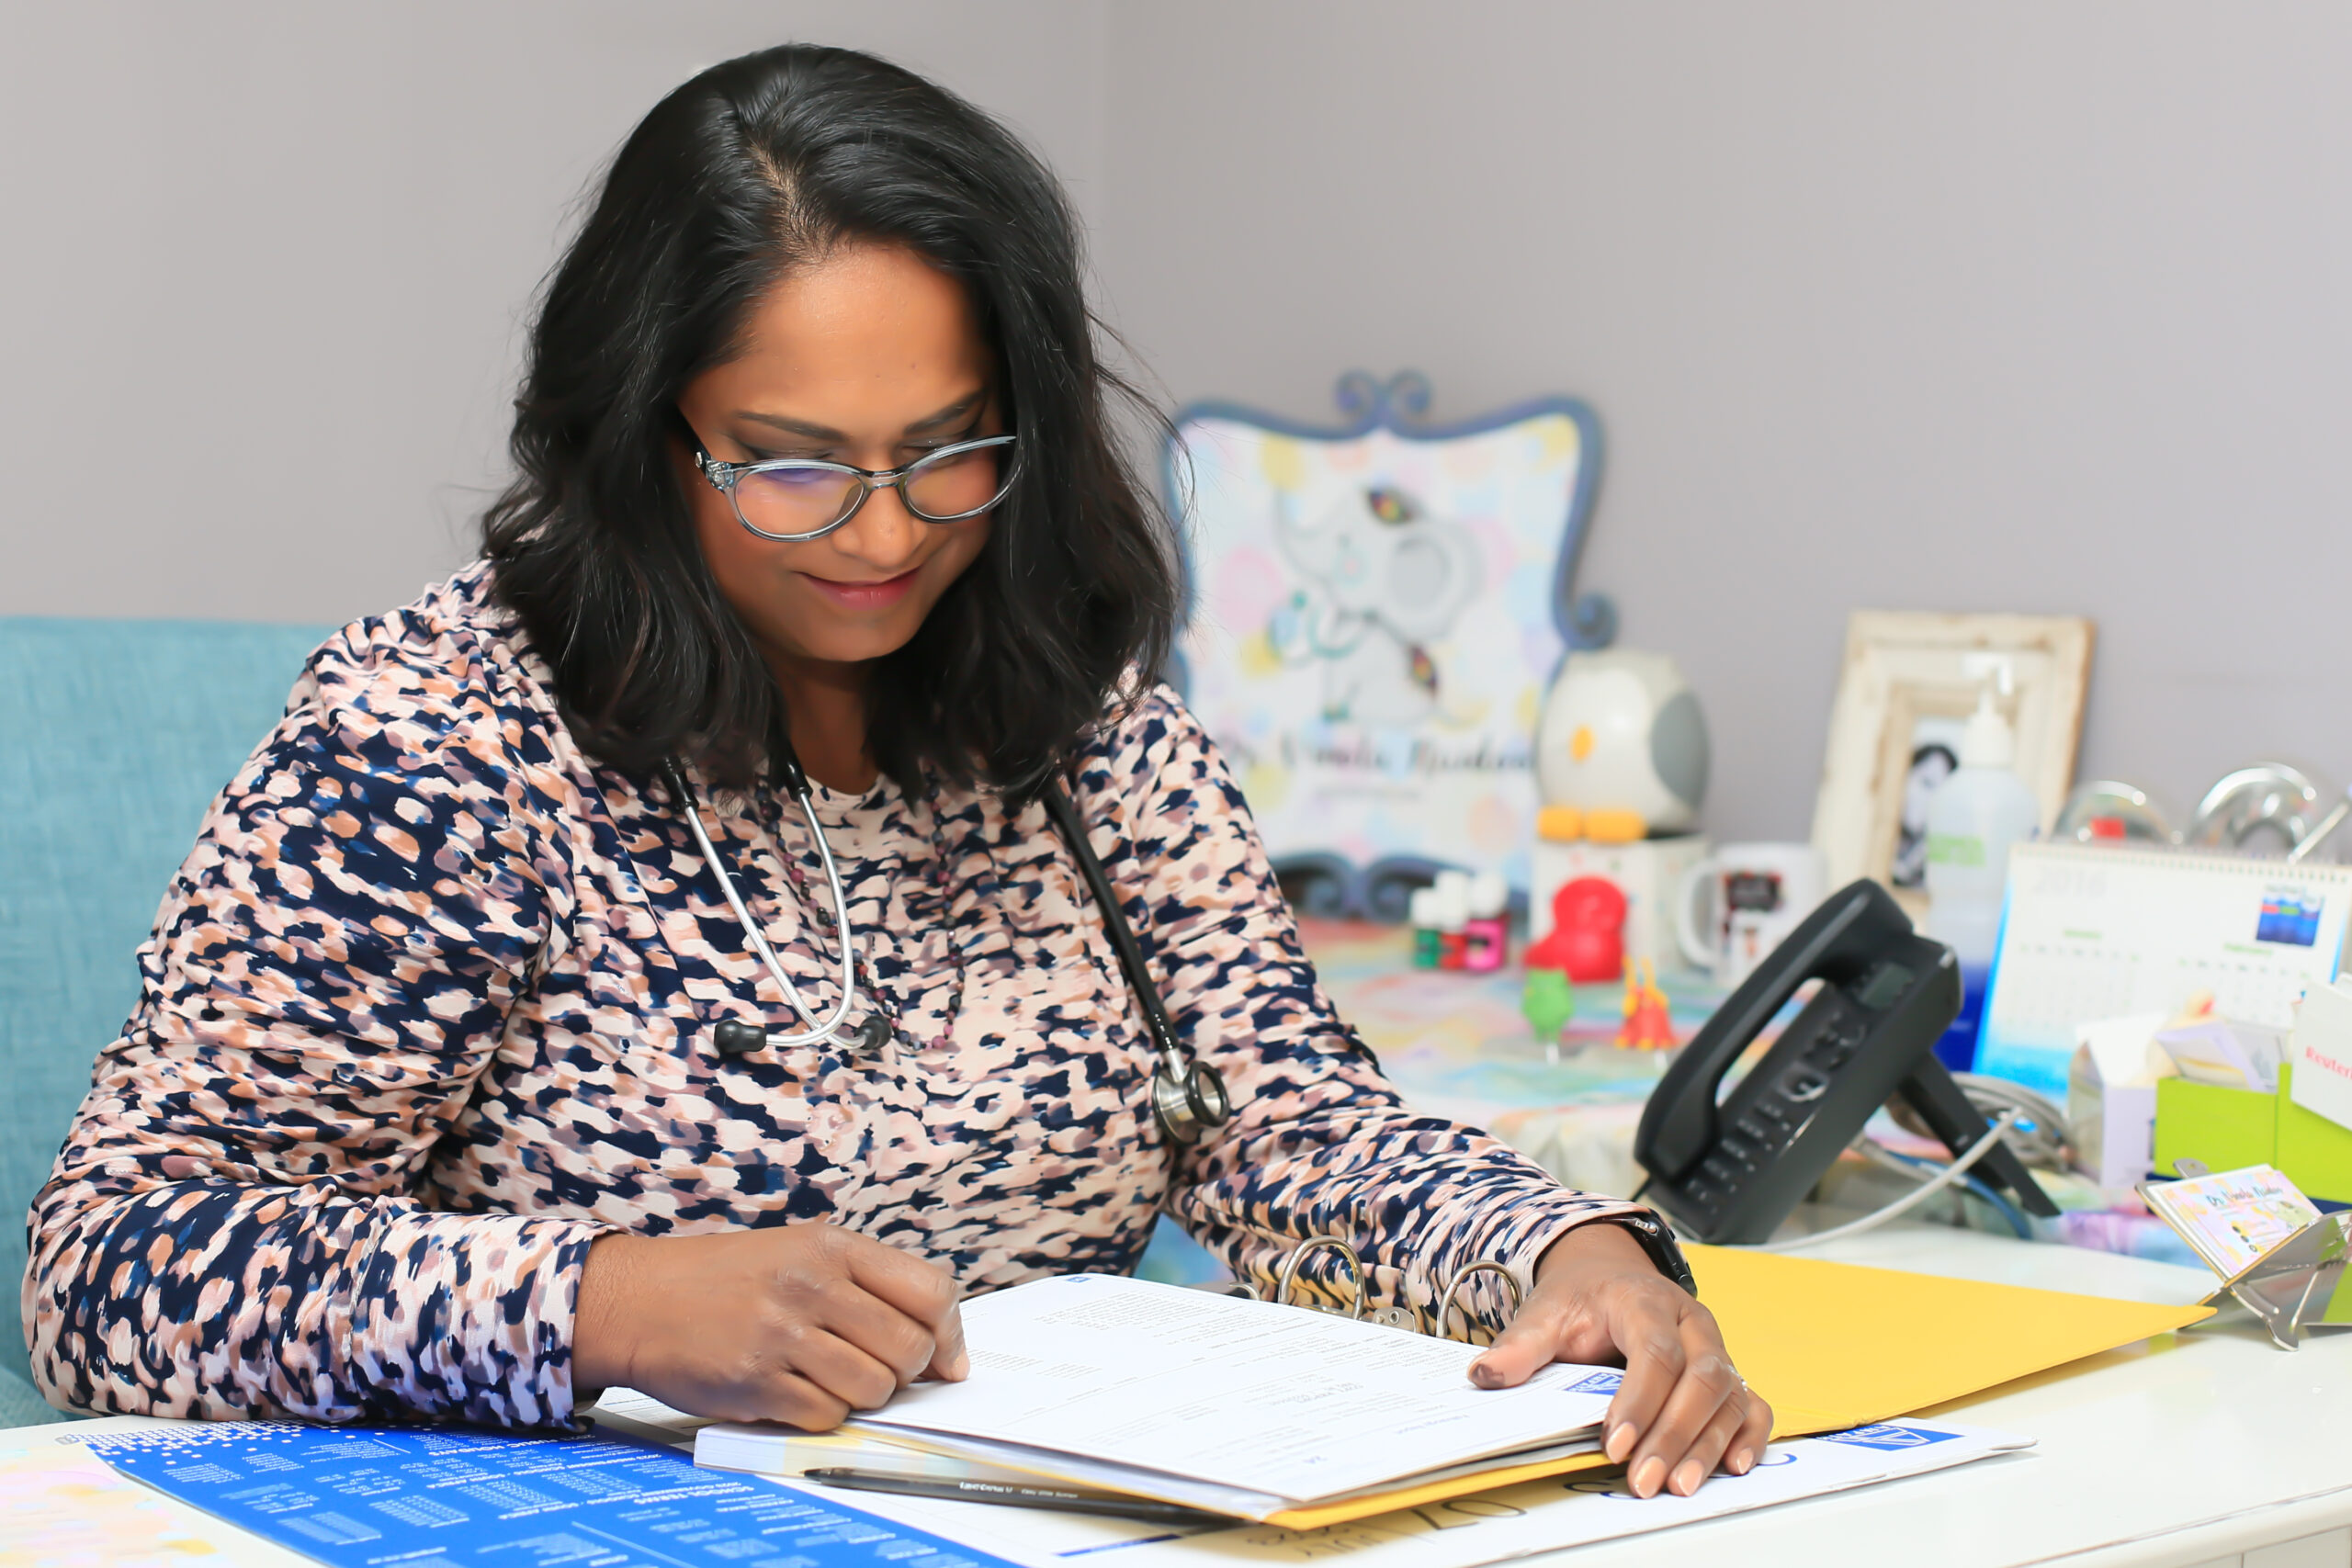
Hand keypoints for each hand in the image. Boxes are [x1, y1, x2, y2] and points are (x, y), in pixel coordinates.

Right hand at [574, 1222, 967, 1428]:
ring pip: (873, 1388)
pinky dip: (820, 1415)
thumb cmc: (726, 1280)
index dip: (950, 1334)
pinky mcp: (755, 1381)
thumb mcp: (799, 1253)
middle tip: (876, 1370)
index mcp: (832, 1248)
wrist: (638, 1300)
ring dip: (861, 1395)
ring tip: (827, 1377)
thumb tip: (942, 1351)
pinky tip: (793, 1391)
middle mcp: (812, 1286)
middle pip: (909, 1347)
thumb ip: (868, 1288)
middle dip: (905, 1371)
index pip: (930, 1291)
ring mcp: (782, 1334)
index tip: (946, 1359)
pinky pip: (826, 1416)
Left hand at [1468, 1222, 1770, 1499]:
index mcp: (1644, 1300)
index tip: (1615, 1444)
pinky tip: (1735, 1465)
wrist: (1607, 1276)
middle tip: (1646, 1480)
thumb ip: (1520, 1345)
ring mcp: (1714, 1346)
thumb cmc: (1582, 1299)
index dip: (1639, 1400)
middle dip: (1674, 1434)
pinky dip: (1750, 1434)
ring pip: (1728, 1395)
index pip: (1653, 1352)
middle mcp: (1690, 1322)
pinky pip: (1751, 1402)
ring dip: (1708, 1445)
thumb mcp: (1545, 1312)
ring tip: (1680, 1485)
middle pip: (1699, 1378)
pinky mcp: (1727, 1371)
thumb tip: (1486, 1375)